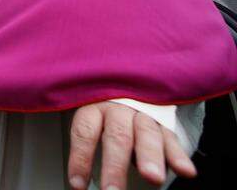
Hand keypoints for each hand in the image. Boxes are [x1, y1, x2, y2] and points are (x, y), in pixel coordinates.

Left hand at [68, 102, 195, 189]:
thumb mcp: (87, 112)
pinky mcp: (164, 120)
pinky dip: (178, 155)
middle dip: (115, 166)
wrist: (130, 78)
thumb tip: (73, 176)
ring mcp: (143, 113)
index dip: (80, 158)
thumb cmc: (103, 105)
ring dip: (150, 158)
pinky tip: (185, 171)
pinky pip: (171, 137)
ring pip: (147, 134)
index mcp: (94, 105)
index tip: (77, 185)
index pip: (84, 132)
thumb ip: (85, 139)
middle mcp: (119, 108)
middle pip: (117, 136)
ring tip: (153, 179)